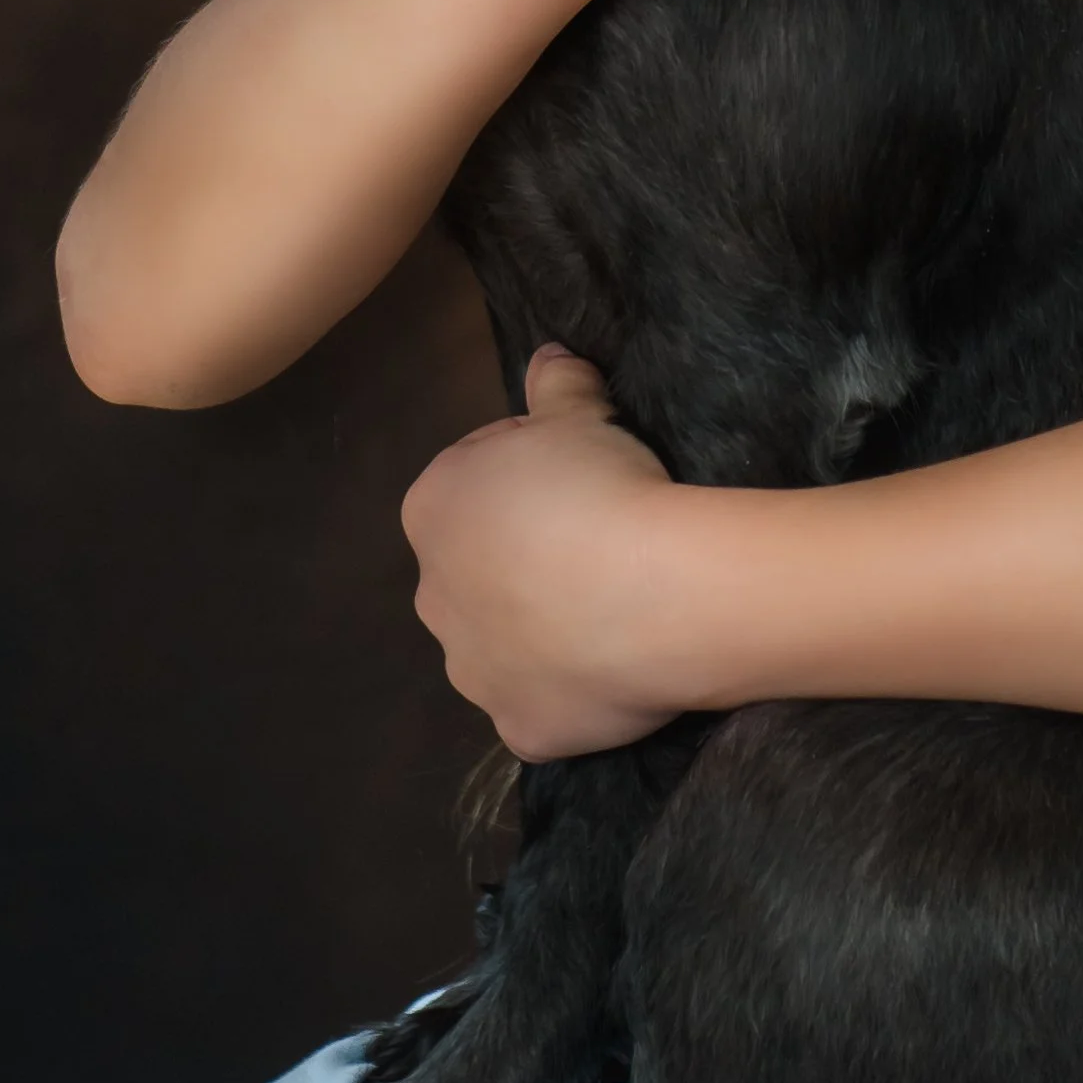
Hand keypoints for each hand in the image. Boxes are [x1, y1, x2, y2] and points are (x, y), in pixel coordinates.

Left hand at [403, 347, 687, 758]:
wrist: (649, 593)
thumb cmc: (601, 488)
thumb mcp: (581, 414)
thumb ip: (556, 384)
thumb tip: (549, 353)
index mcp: (434, 512)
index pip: (473, 484)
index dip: (531, 477)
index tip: (583, 480)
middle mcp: (434, 597)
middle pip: (478, 572)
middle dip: (524, 561)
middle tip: (598, 546)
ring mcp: (472, 673)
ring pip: (502, 647)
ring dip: (541, 632)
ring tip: (613, 611)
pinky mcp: (519, 729)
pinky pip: (543, 704)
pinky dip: (571, 691)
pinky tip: (617, 668)